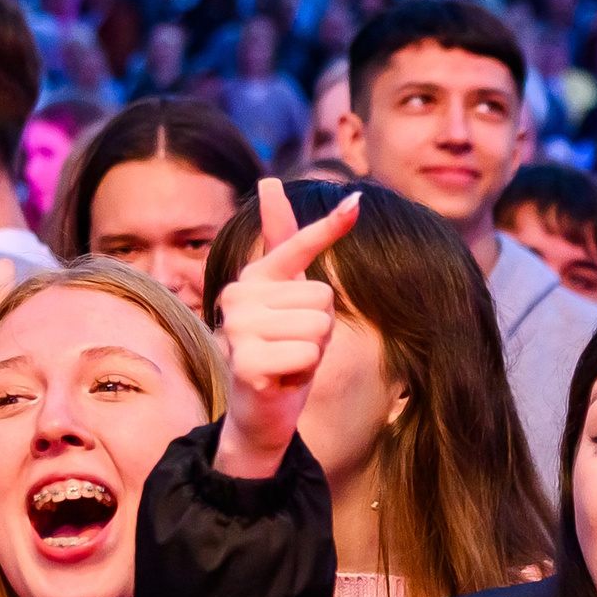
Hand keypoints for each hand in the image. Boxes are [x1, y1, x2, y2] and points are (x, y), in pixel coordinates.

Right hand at [212, 178, 359, 479]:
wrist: (259, 415)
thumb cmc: (281, 352)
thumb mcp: (287, 297)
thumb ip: (284, 242)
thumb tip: (269, 181)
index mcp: (252, 277)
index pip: (296, 244)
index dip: (328, 228)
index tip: (357, 202)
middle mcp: (238, 296)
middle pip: (322, 296)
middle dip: (320, 328)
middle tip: (292, 347)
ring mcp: (239, 329)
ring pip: (319, 325)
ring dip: (313, 352)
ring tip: (288, 362)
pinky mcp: (248, 363)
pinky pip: (309, 354)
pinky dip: (304, 375)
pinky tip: (282, 380)